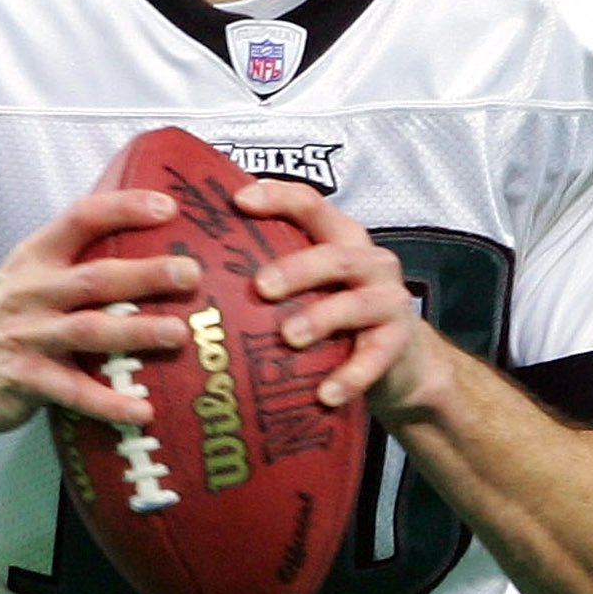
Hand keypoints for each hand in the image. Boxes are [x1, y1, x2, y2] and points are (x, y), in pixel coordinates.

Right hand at [0, 184, 201, 436]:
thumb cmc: (0, 324)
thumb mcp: (27, 280)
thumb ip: (75, 266)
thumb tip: (148, 258)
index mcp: (36, 258)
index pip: (81, 218)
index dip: (124, 207)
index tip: (168, 206)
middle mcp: (32, 291)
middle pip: (95, 277)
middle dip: (144, 274)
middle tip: (190, 274)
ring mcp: (27, 336)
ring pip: (89, 331)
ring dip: (136, 333)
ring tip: (178, 335)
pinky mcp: (24, 380)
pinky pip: (74, 392)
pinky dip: (109, 402)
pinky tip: (143, 411)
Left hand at [232, 175, 436, 411]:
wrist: (400, 360)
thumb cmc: (338, 315)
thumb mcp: (313, 285)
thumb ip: (273, 271)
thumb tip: (192, 272)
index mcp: (341, 238)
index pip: (311, 205)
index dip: (278, 198)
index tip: (238, 202)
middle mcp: (370, 262)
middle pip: (336, 257)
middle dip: (297, 269)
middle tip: (260, 287)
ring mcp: (389, 301)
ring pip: (355, 305)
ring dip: (320, 319)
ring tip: (288, 337)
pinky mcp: (398, 342)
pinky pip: (374, 358)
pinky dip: (350, 377)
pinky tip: (325, 395)